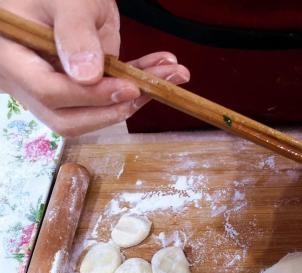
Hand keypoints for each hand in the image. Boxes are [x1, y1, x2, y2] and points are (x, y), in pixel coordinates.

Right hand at [0, 0, 189, 135]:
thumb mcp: (69, 1)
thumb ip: (75, 34)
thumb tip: (87, 77)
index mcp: (12, 55)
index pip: (47, 91)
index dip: (90, 96)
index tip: (128, 87)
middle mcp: (27, 80)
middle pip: (67, 116)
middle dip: (115, 107)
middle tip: (151, 87)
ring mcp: (52, 87)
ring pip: (91, 114)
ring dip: (135, 99)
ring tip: (171, 74)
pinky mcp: (78, 88)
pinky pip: (106, 98)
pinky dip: (137, 85)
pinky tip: (164, 70)